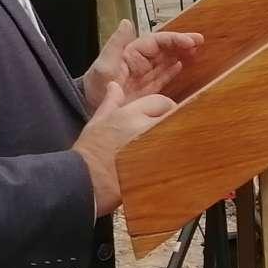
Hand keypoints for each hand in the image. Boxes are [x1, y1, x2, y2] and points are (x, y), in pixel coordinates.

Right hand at [73, 83, 176, 215]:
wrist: (87, 181)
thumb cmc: (90, 152)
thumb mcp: (97, 121)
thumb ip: (111, 102)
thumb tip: (115, 85)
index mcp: (130, 114)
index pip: (161, 101)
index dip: (163, 107)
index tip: (162, 116)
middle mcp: (145, 128)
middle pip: (175, 117)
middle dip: (175, 121)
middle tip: (169, 131)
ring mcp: (156, 148)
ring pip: (180, 136)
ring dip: (178, 139)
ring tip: (171, 147)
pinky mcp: (163, 167)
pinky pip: (180, 156)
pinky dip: (179, 157)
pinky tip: (172, 162)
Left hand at [81, 19, 201, 113]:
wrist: (91, 108)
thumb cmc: (95, 85)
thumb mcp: (104, 64)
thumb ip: (116, 44)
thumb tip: (126, 22)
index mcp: (131, 53)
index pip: (157, 42)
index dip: (174, 39)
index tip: (191, 41)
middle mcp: (140, 62)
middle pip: (164, 49)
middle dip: (181, 44)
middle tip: (200, 42)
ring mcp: (144, 76)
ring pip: (166, 61)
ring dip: (181, 55)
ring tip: (197, 52)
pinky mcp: (147, 90)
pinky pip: (163, 77)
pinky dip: (173, 71)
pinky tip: (183, 66)